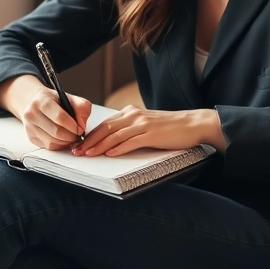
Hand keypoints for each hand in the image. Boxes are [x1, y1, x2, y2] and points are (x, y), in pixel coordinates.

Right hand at [12, 84, 91, 150]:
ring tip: (71, 136)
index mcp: (42, 101)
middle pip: (56, 132)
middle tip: (78, 134)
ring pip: (52, 142)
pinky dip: (59, 145)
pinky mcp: (31, 137)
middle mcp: (32, 114)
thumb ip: (81, 108)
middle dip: (71, 136)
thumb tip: (82, 126)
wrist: (32, 101)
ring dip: (66, 142)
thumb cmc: (53, 100)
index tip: (80, 129)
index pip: (59, 117)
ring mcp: (30, 127)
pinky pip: (48, 147)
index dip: (73, 126)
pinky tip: (63, 138)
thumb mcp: (69, 97)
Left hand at [72, 105, 220, 156]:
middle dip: (89, 141)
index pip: (105, 124)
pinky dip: (118, 148)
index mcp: (131, 113)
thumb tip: (112, 142)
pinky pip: (131, 142)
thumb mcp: (146, 124)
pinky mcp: (152, 134)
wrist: (192, 124)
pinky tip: (109, 154)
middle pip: (106, 129)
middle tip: (77, 151)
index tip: (79, 144)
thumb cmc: (169, 127)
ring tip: (88, 155)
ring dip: (99, 146)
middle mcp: (134, 116)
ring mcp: (143, 124)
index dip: (90, 135)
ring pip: (115, 135)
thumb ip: (130, 129)